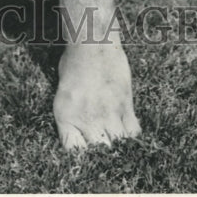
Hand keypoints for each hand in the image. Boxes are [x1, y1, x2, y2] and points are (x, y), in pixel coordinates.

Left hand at [53, 0, 141, 149]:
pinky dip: (132, 136)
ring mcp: (108, 113)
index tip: (85, 156)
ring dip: (118, 146)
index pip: (73, 152)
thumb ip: (71, 114)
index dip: (80, 156)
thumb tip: (81, 132)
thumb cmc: (73, 61)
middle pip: (99, 154)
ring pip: (118, 146)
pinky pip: (133, 132)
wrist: (93, 40)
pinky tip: (127, 131)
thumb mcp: (63, 89)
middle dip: (101, 155)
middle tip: (104, 151)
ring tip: (117, 143)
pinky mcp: (126, 105)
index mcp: (65, 115)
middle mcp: (87, 118)